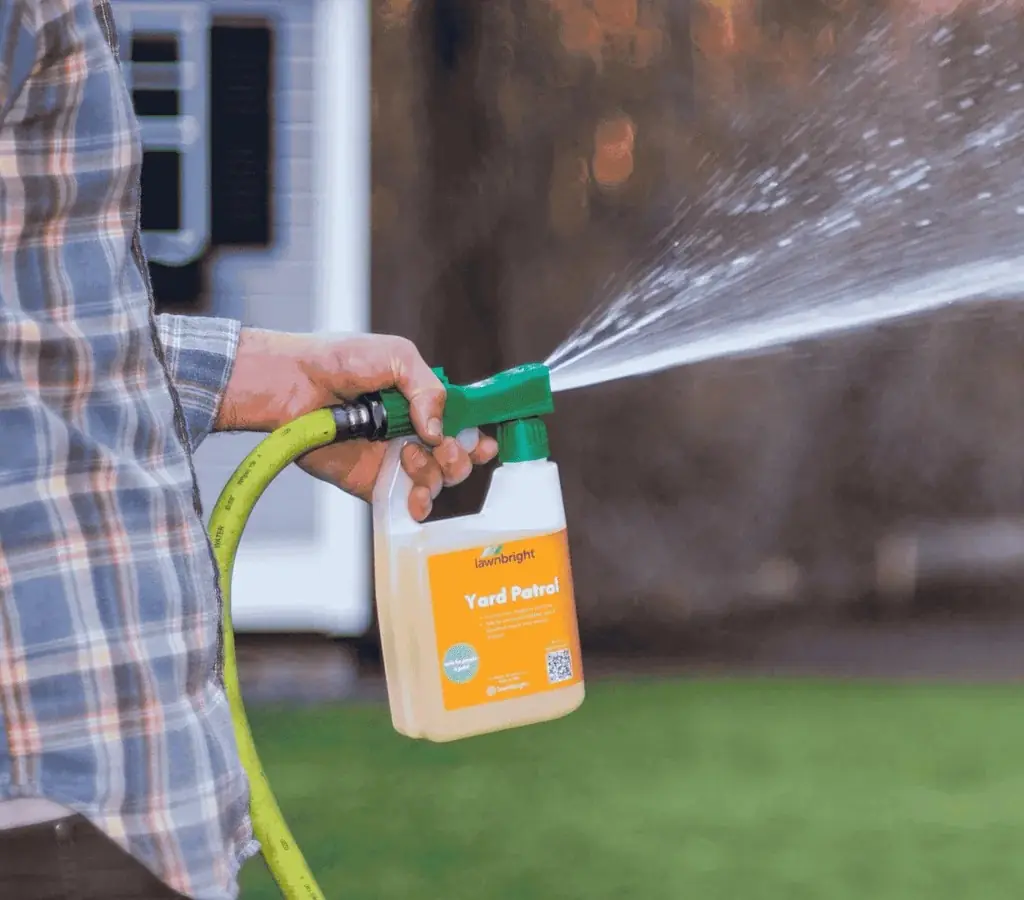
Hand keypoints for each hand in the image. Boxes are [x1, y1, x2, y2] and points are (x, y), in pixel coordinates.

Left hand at [216, 329, 498, 519]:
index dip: (479, 437)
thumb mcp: (396, 356)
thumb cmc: (338, 359)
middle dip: (459, 458)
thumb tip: (439, 431)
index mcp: (424, 404)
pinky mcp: (370, 483)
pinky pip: (403, 503)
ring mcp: (393, 461)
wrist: (291, 382)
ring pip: (436, 483)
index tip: (485, 442)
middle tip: (443, 448)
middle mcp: (413, 435)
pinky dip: (417, 506)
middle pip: (457, 460)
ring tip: (407, 455)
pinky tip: (416, 501)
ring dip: (433, 474)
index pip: (465, 426)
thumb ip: (428, 389)